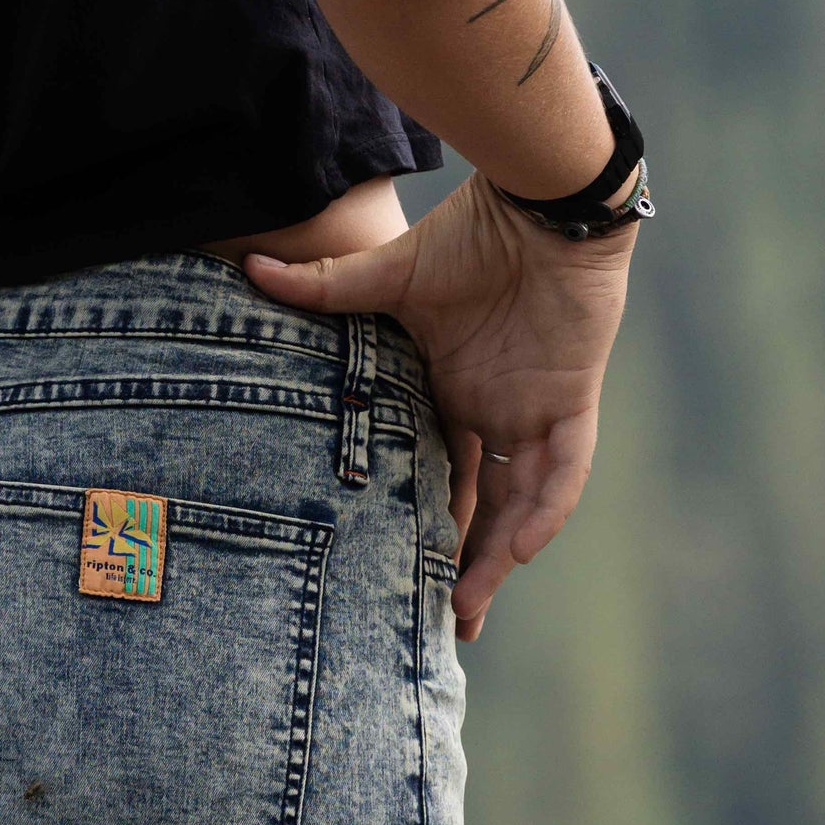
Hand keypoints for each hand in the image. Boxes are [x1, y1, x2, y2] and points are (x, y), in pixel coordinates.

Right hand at [243, 173, 635, 639]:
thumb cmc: (469, 234)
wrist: (537, 201)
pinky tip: (517, 552)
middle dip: (462, 567)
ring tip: (465, 608)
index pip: (438, 480)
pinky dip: (543, 512)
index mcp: (449, 396)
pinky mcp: (569, 402)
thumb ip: (325, 290)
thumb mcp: (387, 279)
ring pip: (520, 506)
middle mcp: (493, 416)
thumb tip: (254, 269)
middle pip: (480, 510)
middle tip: (438, 624)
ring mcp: (534, 413)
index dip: (422, 530)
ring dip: (497, 558)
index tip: (394, 579)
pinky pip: (561, 473)